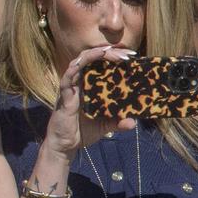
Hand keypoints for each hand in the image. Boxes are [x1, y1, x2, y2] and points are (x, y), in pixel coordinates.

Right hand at [44, 44, 130, 159]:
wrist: (65, 146)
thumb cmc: (83, 132)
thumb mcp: (106, 125)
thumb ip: (119, 122)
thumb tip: (133, 122)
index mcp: (91, 86)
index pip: (102, 64)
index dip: (115, 56)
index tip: (132, 56)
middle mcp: (81, 83)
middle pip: (93, 59)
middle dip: (109, 52)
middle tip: (127, 54)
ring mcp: (71, 88)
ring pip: (79, 63)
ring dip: (93, 55)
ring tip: (108, 51)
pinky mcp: (64, 97)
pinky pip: (66, 79)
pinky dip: (73, 70)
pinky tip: (81, 64)